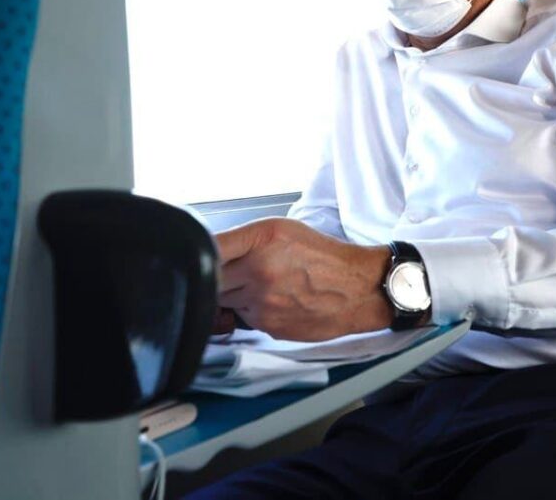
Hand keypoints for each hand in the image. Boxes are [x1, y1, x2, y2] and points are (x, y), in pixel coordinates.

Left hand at [213, 218, 392, 340]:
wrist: (358, 289)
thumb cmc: (324, 257)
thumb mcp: (282, 230)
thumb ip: (244, 239)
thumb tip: (211, 250)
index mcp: (261, 240)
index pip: (210, 247)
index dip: (201, 253)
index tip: (198, 255)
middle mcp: (258, 271)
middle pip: (212, 278)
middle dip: (219, 275)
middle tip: (236, 270)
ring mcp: (261, 302)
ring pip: (225, 301)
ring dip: (233, 294)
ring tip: (260, 284)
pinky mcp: (268, 326)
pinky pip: (244, 318)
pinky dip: (251, 311)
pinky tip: (273, 300)